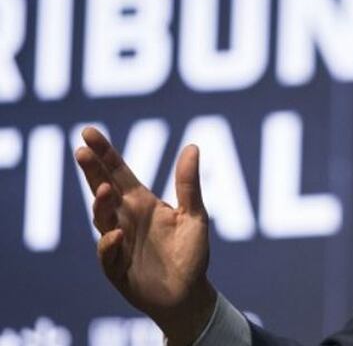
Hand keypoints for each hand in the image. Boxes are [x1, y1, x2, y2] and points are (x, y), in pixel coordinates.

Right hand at [75, 127, 216, 344]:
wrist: (188, 294)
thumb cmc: (190, 253)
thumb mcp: (195, 215)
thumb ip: (189, 184)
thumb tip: (192, 146)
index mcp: (142, 202)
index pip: (118, 172)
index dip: (104, 153)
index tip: (89, 132)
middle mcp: (125, 218)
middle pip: (103, 190)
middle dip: (92, 171)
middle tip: (82, 151)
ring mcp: (118, 242)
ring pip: (102, 219)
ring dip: (101, 205)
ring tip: (106, 190)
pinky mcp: (116, 267)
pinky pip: (107, 254)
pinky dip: (109, 244)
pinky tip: (116, 235)